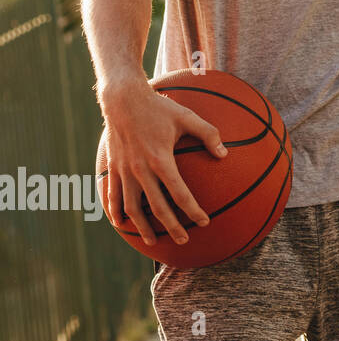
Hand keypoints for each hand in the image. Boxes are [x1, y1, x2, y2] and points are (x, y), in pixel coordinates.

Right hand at [101, 77, 225, 245]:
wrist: (123, 99)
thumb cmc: (159, 107)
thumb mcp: (188, 117)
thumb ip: (209, 134)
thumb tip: (225, 154)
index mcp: (161, 160)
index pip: (179, 194)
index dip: (193, 211)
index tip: (204, 222)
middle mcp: (140, 170)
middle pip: (157, 208)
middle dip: (171, 227)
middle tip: (184, 240)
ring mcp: (124, 171)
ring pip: (131, 208)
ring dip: (142, 227)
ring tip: (152, 241)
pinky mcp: (112, 169)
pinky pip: (111, 196)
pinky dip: (115, 212)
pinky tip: (121, 223)